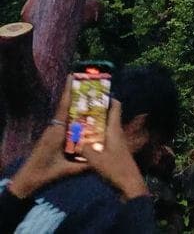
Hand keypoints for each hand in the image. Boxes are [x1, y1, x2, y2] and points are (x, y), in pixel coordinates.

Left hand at [10, 78, 87, 198]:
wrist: (28, 181)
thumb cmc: (45, 173)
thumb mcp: (66, 170)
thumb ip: (83, 165)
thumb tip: (101, 160)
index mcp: (57, 131)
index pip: (64, 107)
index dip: (68, 91)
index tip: (73, 76)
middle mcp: (54, 128)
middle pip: (66, 108)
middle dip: (76, 96)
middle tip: (91, 87)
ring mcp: (52, 132)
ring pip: (65, 115)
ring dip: (75, 107)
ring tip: (91, 101)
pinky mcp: (51, 138)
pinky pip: (63, 123)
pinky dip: (72, 118)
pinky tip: (82, 120)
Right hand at [81, 99, 148, 200]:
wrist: (128, 184)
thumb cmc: (114, 168)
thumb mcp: (96, 160)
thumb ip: (85, 149)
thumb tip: (76, 141)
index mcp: (114, 129)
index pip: (116, 107)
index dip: (108, 98)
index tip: (97, 93)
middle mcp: (117, 132)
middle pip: (109, 116)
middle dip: (98, 111)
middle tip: (82, 107)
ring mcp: (117, 142)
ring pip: (106, 127)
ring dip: (96, 124)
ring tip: (80, 122)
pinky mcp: (115, 151)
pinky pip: (105, 138)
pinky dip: (96, 136)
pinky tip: (86, 141)